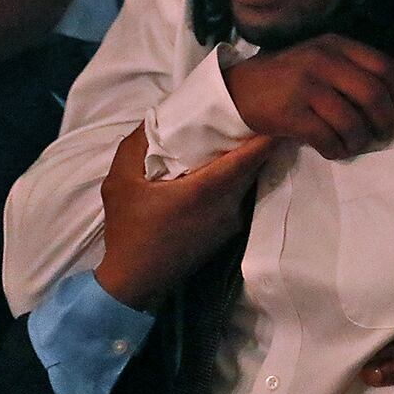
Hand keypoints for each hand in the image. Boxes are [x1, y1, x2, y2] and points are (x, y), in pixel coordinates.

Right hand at [93, 126, 273, 309]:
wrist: (134, 284)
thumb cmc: (128, 231)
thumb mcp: (120, 183)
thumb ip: (137, 146)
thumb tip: (157, 119)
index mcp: (206, 190)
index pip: (250, 157)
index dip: (267, 133)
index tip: (273, 109)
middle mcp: (227, 206)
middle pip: (254, 166)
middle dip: (257, 139)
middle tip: (252, 112)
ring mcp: (230, 222)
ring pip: (248, 182)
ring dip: (245, 159)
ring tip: (237, 133)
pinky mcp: (227, 233)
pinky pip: (239, 196)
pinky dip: (236, 178)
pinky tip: (221, 166)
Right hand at [223, 34, 393, 159]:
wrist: (240, 89)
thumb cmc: (291, 77)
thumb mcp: (329, 62)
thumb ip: (366, 68)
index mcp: (335, 44)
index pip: (383, 66)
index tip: (393, 109)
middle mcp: (322, 60)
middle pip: (373, 93)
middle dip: (384, 119)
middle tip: (381, 132)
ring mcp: (305, 86)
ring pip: (352, 120)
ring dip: (359, 140)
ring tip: (354, 143)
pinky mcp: (290, 113)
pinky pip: (327, 138)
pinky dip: (337, 149)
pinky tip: (334, 149)